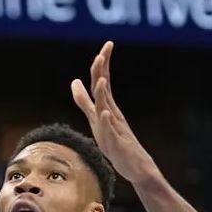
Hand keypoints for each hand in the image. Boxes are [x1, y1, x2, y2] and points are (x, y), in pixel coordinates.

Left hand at [71, 41, 155, 183]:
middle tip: (104, 51)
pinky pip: (111, 132)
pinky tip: (104, 113)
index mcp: (107, 107)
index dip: (102, 64)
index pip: (103, 81)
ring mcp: (114, 129)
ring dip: (102, 94)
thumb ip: (85, 100)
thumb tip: (74, 82)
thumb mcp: (96, 118)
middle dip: (102, 70)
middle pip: (104, 89)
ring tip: (100, 80)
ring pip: (106, 108)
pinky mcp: (117, 144)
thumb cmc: (116, 142)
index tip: (108, 44)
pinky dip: (106, 122)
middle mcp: (111, 114)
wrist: (138, 168)